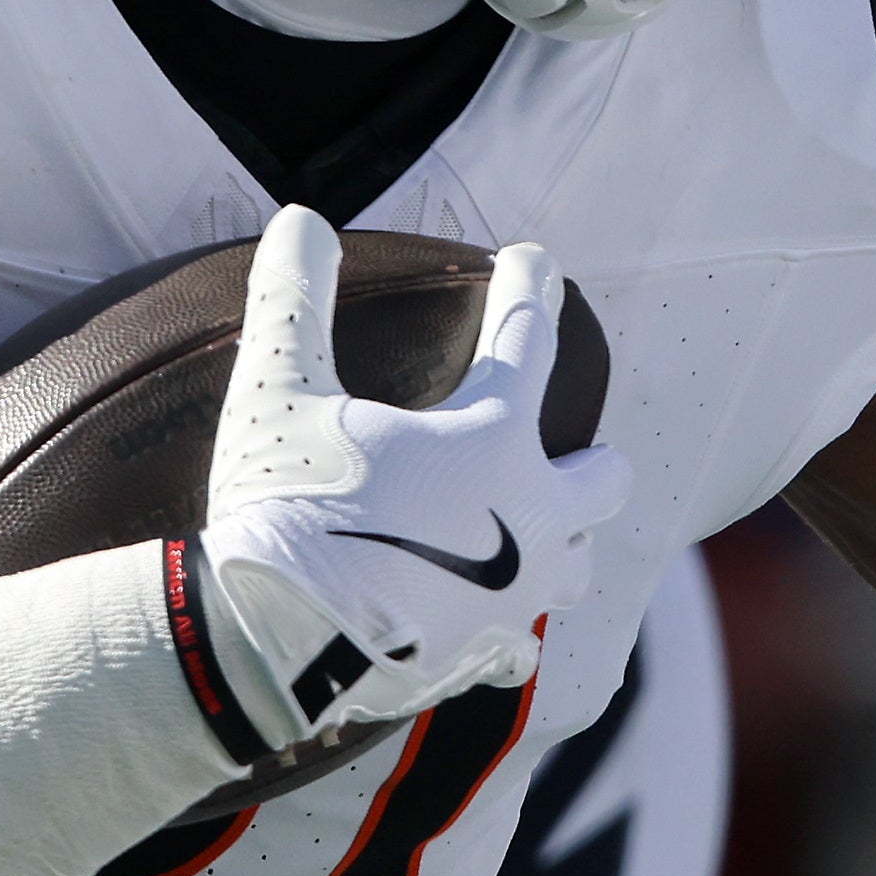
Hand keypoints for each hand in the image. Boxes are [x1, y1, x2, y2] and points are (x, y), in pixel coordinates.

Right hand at [196, 210, 634, 750]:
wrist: (273, 644)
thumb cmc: (283, 506)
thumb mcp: (276, 391)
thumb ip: (293, 300)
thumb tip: (297, 218)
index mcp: (491, 438)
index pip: (528, 337)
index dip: (530, 286)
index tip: (537, 258)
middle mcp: (528, 516)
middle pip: (602, 477)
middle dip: (593, 457)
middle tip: (580, 448)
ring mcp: (517, 596)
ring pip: (578, 564)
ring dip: (564, 542)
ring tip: (544, 534)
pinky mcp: (485, 657)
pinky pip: (524, 644)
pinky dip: (514, 631)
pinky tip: (502, 630)